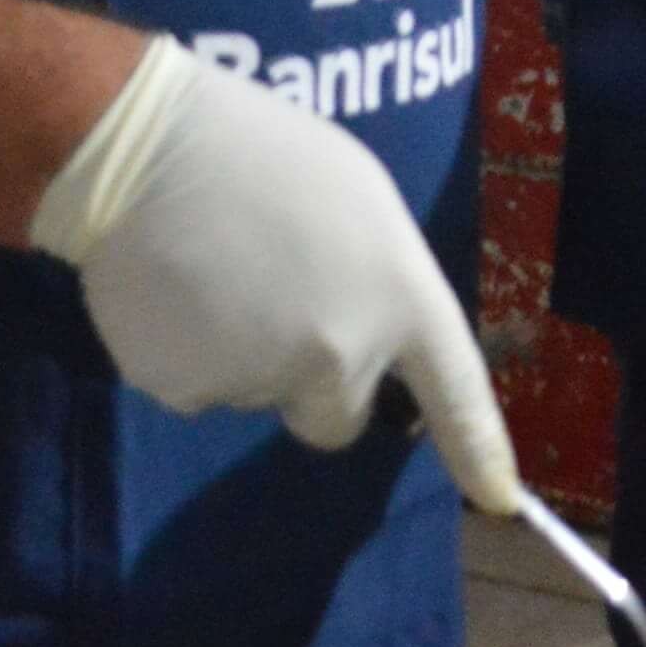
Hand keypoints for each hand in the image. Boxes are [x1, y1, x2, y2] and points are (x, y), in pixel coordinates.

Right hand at [34, 34, 522, 512]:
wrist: (145, 150)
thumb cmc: (264, 153)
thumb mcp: (360, 200)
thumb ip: (378, 281)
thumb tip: (365, 333)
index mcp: (400, 295)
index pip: (457, 391)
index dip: (478, 448)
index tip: (500, 496)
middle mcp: (344, 353)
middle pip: (337, 417)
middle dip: (312, 385)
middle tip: (274, 304)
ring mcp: (264, 378)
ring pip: (260, 393)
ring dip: (244, 352)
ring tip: (218, 269)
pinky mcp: (189, 391)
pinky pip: (197, 386)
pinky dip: (187, 351)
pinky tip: (175, 287)